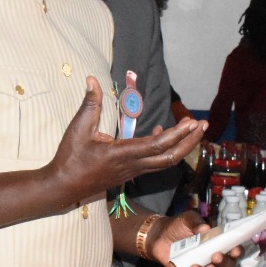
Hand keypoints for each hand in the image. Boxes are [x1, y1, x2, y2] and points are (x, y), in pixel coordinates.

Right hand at [49, 78, 202, 203]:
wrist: (63, 187)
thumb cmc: (70, 159)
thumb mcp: (77, 129)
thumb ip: (89, 104)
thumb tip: (92, 80)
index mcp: (122, 154)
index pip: (156, 145)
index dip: (177, 134)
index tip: (191, 122)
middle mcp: (132, 165)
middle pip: (170, 157)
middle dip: (189, 142)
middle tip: (202, 125)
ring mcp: (132, 171)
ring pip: (164, 161)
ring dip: (181, 146)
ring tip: (193, 130)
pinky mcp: (129, 172)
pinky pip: (154, 162)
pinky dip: (163, 149)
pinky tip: (160, 133)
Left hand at [148, 210, 239, 266]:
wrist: (160, 235)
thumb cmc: (179, 226)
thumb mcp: (187, 219)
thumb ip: (195, 222)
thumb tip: (204, 229)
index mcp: (219, 244)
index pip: (234, 251)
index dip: (237, 252)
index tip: (234, 249)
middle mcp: (214, 260)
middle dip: (224, 263)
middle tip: (215, 256)